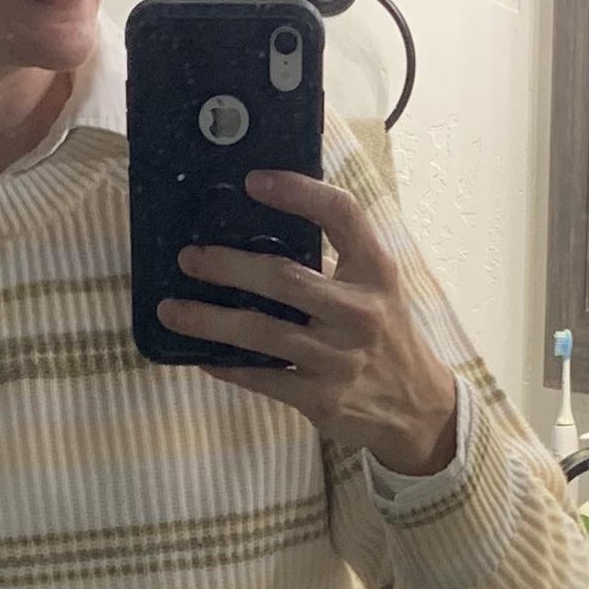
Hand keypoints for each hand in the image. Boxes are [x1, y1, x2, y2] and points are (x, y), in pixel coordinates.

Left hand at [157, 171, 460, 480]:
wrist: (418, 408)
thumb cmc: (384, 334)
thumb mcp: (376, 287)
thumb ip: (333, 259)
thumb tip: (257, 225)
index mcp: (375, 271)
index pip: (341, 215)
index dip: (298, 192)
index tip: (253, 180)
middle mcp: (360, 311)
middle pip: (283, 278)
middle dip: (228, 266)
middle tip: (189, 258)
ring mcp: (340, 358)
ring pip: (261, 333)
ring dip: (209, 320)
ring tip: (171, 310)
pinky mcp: (322, 398)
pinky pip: (262, 378)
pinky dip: (228, 365)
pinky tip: (202, 355)